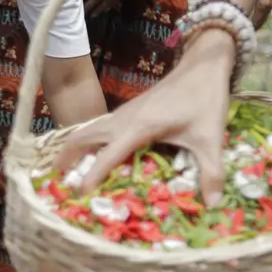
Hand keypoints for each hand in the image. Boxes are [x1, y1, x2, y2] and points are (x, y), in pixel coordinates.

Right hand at [55, 29, 237, 205]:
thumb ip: (211, 172)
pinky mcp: (128, 110)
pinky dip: (88, 140)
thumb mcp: (211, 138)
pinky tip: (93, 154)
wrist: (203, 66)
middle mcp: (124, 119)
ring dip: (74, 147)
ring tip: (65, 170)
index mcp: (139, 128)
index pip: (107, 155)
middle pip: (83, 136)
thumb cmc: (205, 99)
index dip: (92, 175)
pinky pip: (99, 126)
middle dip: (67, 157)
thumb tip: (214, 205)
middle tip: (57, 182)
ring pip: (88, 129)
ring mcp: (124, 113)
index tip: (78, 194)